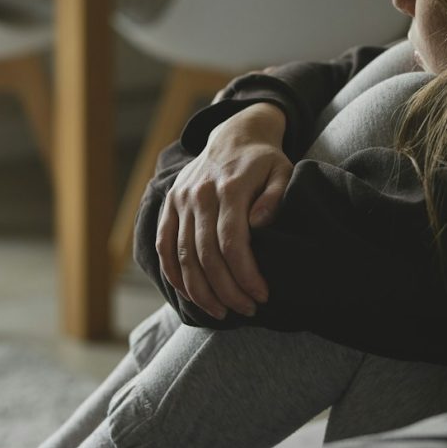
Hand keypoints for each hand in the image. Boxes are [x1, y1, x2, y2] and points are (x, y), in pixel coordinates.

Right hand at [156, 103, 292, 319]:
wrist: (233, 135)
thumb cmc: (264, 161)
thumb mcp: (282, 171)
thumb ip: (275, 197)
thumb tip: (260, 225)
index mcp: (229, 188)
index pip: (232, 243)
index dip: (245, 275)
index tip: (261, 296)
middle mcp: (199, 195)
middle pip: (206, 255)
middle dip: (226, 291)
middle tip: (246, 310)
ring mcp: (180, 200)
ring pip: (183, 256)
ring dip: (200, 291)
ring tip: (221, 312)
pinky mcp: (169, 205)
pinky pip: (164, 246)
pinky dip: (173, 274)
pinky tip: (190, 294)